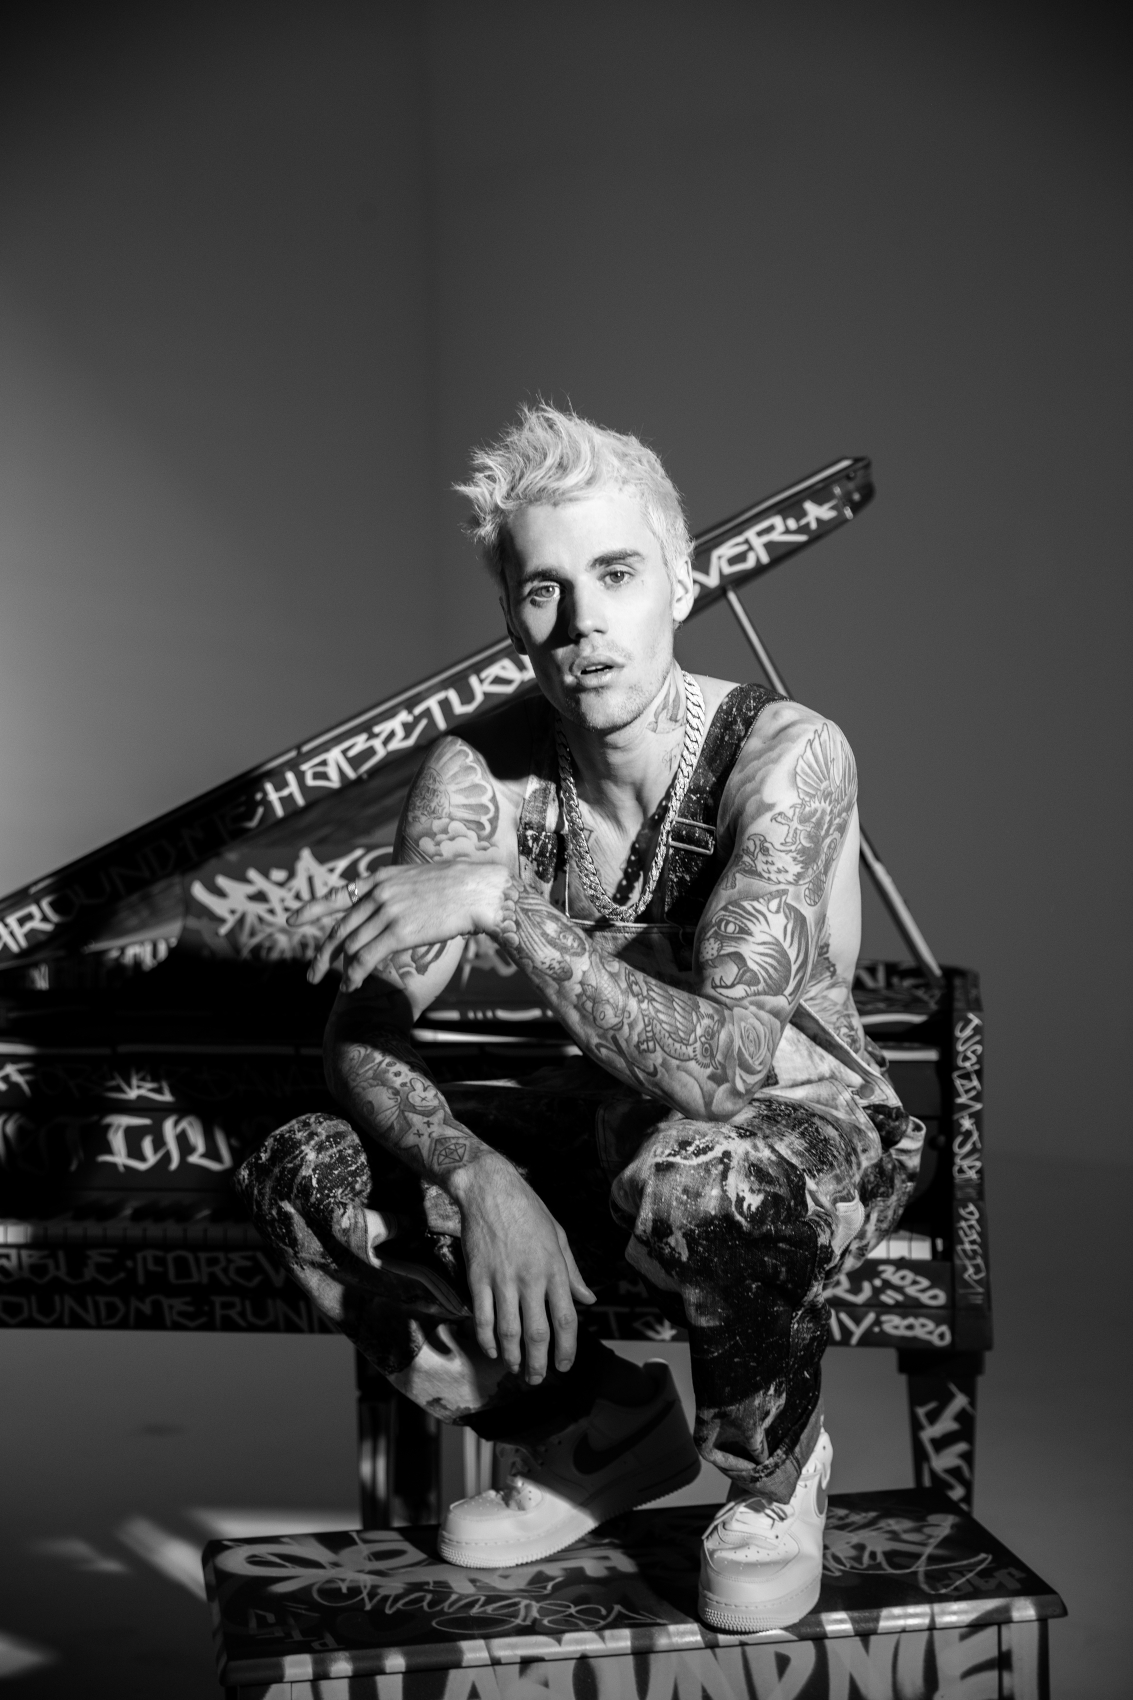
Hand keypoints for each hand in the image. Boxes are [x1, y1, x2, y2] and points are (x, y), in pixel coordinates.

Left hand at [291, 862, 509, 989]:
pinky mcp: (398, 932)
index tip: (293, 920)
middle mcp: (378, 893)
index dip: (312, 908)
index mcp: (381, 878)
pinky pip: (365, 957)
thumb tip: (394, 906)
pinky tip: (351, 986)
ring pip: (350, 946)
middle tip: (311, 974)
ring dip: (340, 970)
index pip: (338, 895)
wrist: (479, 890)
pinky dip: (354, 975)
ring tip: (339, 987)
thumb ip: (400, 892)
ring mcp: (386, 912)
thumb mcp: (420, 880)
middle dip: (323, 954)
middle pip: (340, 928)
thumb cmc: (460, 887)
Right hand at [447, 1152, 595, 1382]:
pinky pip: (483, 1317)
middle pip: (537, 1333)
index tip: (564, 1366)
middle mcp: (531, 1277)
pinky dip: (487, 1339)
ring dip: (513, 1356)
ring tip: (516, 1368)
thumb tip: (588, 1299)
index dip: (566, 1349)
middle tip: (538, 1379)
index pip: (566, 1320)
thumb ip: (573, 1272)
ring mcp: (502, 1279)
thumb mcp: (558, 1236)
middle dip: (539, 1362)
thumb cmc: (528, 1210)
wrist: (490, 1190)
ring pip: (509, 1331)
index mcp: (555, 1268)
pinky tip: (491, 1349)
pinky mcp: (478, 1277)